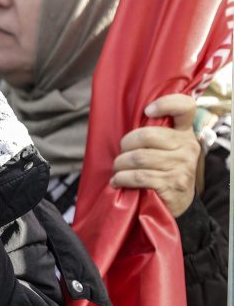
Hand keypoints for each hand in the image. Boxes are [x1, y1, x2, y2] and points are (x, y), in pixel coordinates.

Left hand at [111, 94, 199, 216]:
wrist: (178, 201)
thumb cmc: (163, 169)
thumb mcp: (165, 148)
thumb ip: (153, 134)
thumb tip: (123, 121)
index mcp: (184, 132)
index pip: (184, 106)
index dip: (165, 103)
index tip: (147, 111)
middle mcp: (187, 146)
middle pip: (146, 135)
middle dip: (125, 145)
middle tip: (121, 153)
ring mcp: (182, 166)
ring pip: (139, 158)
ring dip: (120, 164)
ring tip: (117, 169)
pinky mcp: (172, 184)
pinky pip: (139, 176)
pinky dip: (122, 178)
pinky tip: (118, 181)